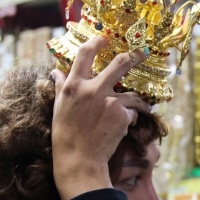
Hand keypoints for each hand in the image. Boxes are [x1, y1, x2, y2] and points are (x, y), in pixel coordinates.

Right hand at [50, 37, 151, 199]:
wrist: (79, 160)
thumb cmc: (65, 135)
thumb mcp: (59, 107)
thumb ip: (61, 87)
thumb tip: (56, 72)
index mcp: (73, 85)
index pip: (85, 53)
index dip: (97, 42)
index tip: (105, 38)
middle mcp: (92, 89)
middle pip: (120, 63)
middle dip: (135, 56)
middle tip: (143, 52)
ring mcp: (109, 102)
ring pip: (132, 94)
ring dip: (138, 101)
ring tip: (142, 107)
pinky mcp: (122, 116)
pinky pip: (132, 113)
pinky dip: (130, 119)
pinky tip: (121, 129)